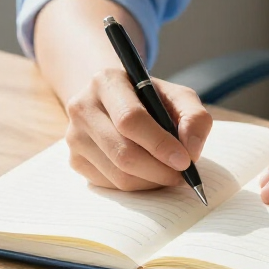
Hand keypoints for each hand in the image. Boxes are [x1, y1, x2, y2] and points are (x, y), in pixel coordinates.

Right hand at [65, 69, 211, 190]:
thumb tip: (191, 151)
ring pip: (117, 175)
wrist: (114, 102)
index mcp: (107, 82)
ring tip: (169, 173)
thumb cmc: (151, 100)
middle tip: (183, 176)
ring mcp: (74, 136)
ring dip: (151, 182)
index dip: (160, 144)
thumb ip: (194, 118)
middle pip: (123, 152)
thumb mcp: (178, 97)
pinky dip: (137, 186)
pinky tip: (149, 173)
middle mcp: (82, 107)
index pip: (130, 119)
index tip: (185, 161)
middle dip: (159, 170)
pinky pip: (110, 185)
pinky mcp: (75, 160)